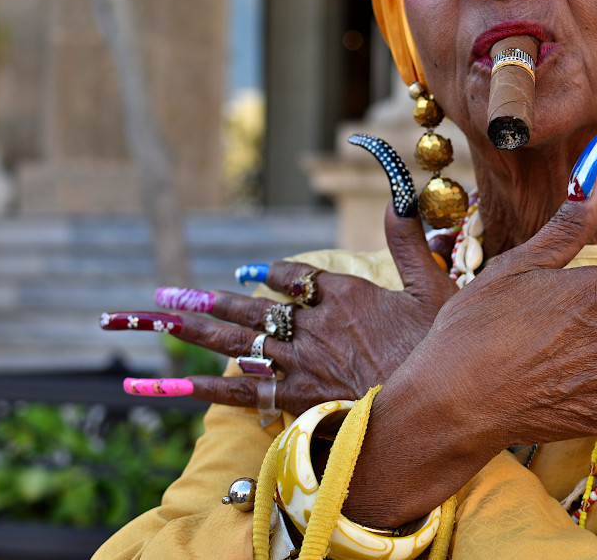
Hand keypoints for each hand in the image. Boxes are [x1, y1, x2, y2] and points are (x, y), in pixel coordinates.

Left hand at [104, 204, 456, 417]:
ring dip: (193, 330)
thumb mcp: (433, 286)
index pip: (294, 277)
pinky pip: (241, 391)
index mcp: (344, 293)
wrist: (435, 402)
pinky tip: (168, 383)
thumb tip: (398, 194)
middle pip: (250, 309)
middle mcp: (312, 324)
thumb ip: (407, 240)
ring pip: (236, 342)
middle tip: (165, 293)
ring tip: (155, 320)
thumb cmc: (440, 346)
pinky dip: (202, 387)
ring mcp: (300, 362)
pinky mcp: (297, 399)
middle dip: (205, 300)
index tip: (250, 272)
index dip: (271, 274)